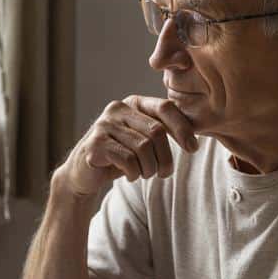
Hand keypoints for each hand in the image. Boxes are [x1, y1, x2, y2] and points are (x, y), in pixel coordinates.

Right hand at [54, 95, 197, 196]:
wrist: (83, 172)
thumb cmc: (120, 155)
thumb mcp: (142, 139)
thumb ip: (162, 131)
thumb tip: (194, 138)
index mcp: (133, 103)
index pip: (165, 108)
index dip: (183, 128)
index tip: (193, 149)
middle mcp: (117, 109)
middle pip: (156, 131)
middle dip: (166, 157)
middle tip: (165, 173)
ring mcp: (104, 125)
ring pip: (143, 148)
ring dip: (150, 168)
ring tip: (146, 175)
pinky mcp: (95, 144)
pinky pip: (127, 159)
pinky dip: (134, 172)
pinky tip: (131, 175)